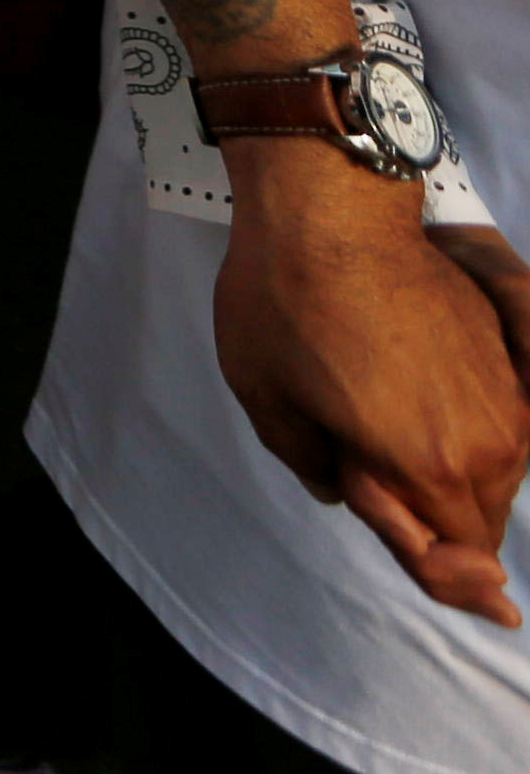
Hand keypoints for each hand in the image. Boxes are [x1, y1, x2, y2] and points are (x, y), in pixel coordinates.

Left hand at [215, 145, 529, 621]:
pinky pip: (504, 423)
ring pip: (496, 474)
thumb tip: (349, 488)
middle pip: (478, 521)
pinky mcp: (510, 354)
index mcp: (431, 467)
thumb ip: (315, 466)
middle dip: (430, 517)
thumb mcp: (267, 401)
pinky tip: (412, 391)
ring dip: (450, 473)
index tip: (375, 506)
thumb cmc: (284, 306)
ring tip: (377, 418)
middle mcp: (491, 442)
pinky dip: (465, 429)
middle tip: (358, 459)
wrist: (332, 212)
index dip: (415, 556)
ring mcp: (510, 396)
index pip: (455, 561)